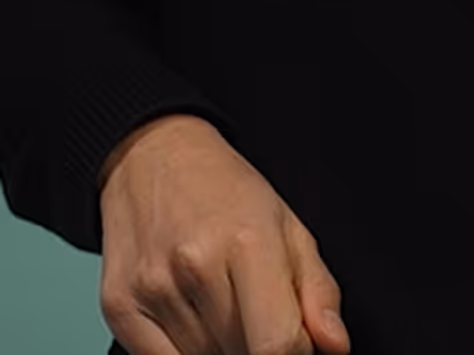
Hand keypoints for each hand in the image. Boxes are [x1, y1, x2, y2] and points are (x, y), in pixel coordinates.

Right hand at [99, 113, 351, 353]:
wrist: (152, 155)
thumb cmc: (224, 190)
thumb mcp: (287, 224)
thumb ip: (318, 291)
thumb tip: (335, 345)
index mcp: (248, 241)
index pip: (277, 344)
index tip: (295, 345)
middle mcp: (197, 265)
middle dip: (258, 345)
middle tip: (256, 310)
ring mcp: (154, 288)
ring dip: (222, 349)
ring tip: (222, 304)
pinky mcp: (119, 307)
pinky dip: (185, 354)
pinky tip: (193, 320)